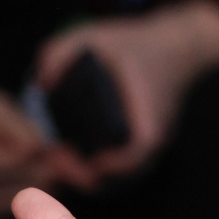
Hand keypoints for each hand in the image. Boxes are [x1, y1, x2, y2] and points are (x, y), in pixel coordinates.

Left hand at [36, 0, 218, 187]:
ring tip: (57, 157)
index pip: (142, 149)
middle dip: (87, 176)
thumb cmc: (136, 44)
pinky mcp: (140, 150)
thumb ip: (62, 51)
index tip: (87, 158)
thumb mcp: (95, 36)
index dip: (116, 163)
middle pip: (125, 178)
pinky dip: (95, 174)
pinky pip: (120, 174)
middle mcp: (155, 137)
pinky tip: (70, 157)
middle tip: (54, 156)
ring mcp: (150, 147)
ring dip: (88, 178)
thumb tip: (42, 84)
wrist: (176, 49)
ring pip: (121, 181)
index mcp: (150, 112)